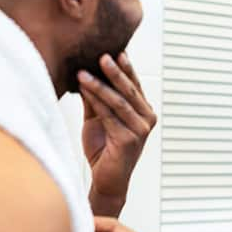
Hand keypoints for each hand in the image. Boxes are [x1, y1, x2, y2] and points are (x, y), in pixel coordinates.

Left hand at [78, 53, 156, 216]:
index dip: (126, 68)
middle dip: (115, 71)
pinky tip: (84, 90)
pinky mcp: (129, 140)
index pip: (135, 85)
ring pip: (119, 101)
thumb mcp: (99, 119)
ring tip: (84, 72)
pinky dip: (96, 101)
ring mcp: (140, 130)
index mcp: (144, 112)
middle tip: (102, 55)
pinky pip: (110, 116)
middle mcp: (147, 119)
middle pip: (130, 90)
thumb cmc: (103, 149)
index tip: (116, 50)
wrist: (106, 180)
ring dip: (100, 85)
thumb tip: (87, 73)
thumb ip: (97, 99)